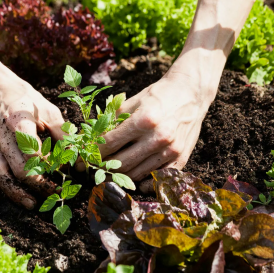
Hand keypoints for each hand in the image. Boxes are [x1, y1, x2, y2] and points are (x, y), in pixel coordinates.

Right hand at [0, 67, 65, 209]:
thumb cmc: (25, 99)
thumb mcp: (48, 109)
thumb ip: (62, 132)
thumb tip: (75, 157)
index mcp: (19, 123)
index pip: (33, 152)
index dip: (50, 166)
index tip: (65, 171)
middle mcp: (3, 138)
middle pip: (17, 169)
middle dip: (38, 185)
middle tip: (56, 192)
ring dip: (13, 192)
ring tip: (31, 204)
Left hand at [96, 69, 217, 191]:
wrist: (190, 92)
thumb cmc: (158, 95)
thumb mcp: (133, 101)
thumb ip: (113, 120)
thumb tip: (92, 138)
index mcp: (144, 120)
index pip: (110, 143)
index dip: (93, 153)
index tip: (83, 157)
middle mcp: (158, 137)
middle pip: (121, 163)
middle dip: (103, 167)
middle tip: (93, 168)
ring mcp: (171, 150)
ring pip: (137, 174)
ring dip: (119, 176)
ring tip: (109, 172)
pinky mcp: (181, 158)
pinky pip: (157, 178)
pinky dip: (143, 181)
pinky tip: (133, 176)